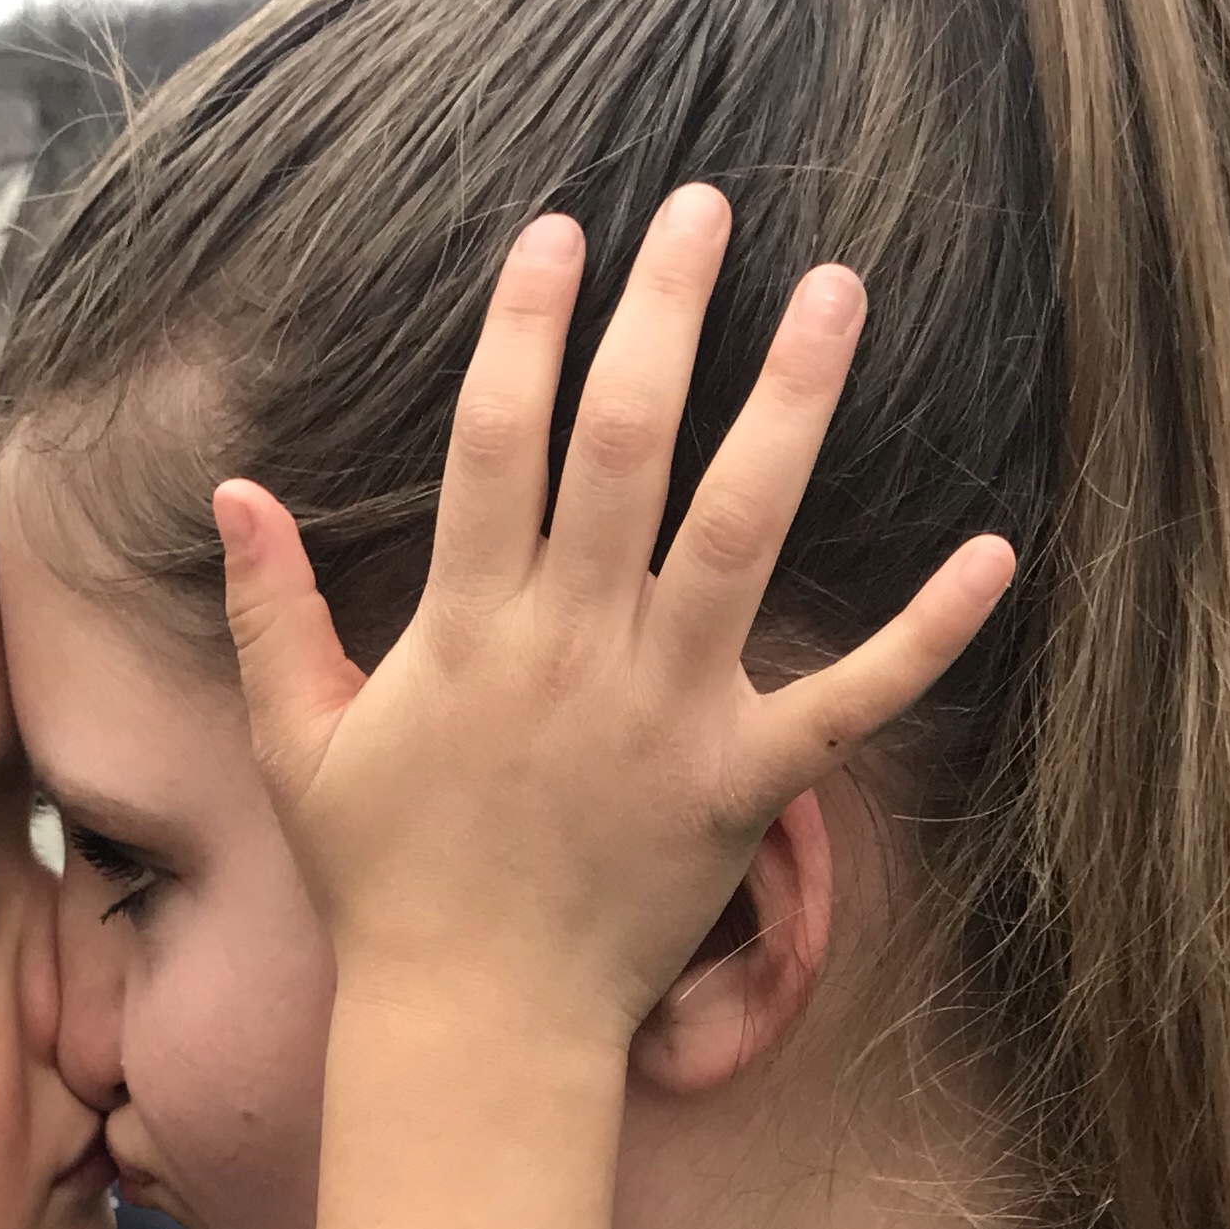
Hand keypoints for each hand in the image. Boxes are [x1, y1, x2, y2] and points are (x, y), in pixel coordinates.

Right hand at [214, 185, 1016, 1043]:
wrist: (475, 1022)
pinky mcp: (744, 781)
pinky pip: (852, 697)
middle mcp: (574, 647)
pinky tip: (994, 551)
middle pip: (627, 444)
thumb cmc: (388, 884)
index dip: (527, 326)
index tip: (561, 232)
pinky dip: (927, 631)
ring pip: (741, 526)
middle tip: (710, 206)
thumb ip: (274, 615)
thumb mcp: (300, 747)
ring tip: (836, 291)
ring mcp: (667, 710)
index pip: (499, 439)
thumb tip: (235, 490)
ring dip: (793, 402)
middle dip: (668, 314)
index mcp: (471, 630)